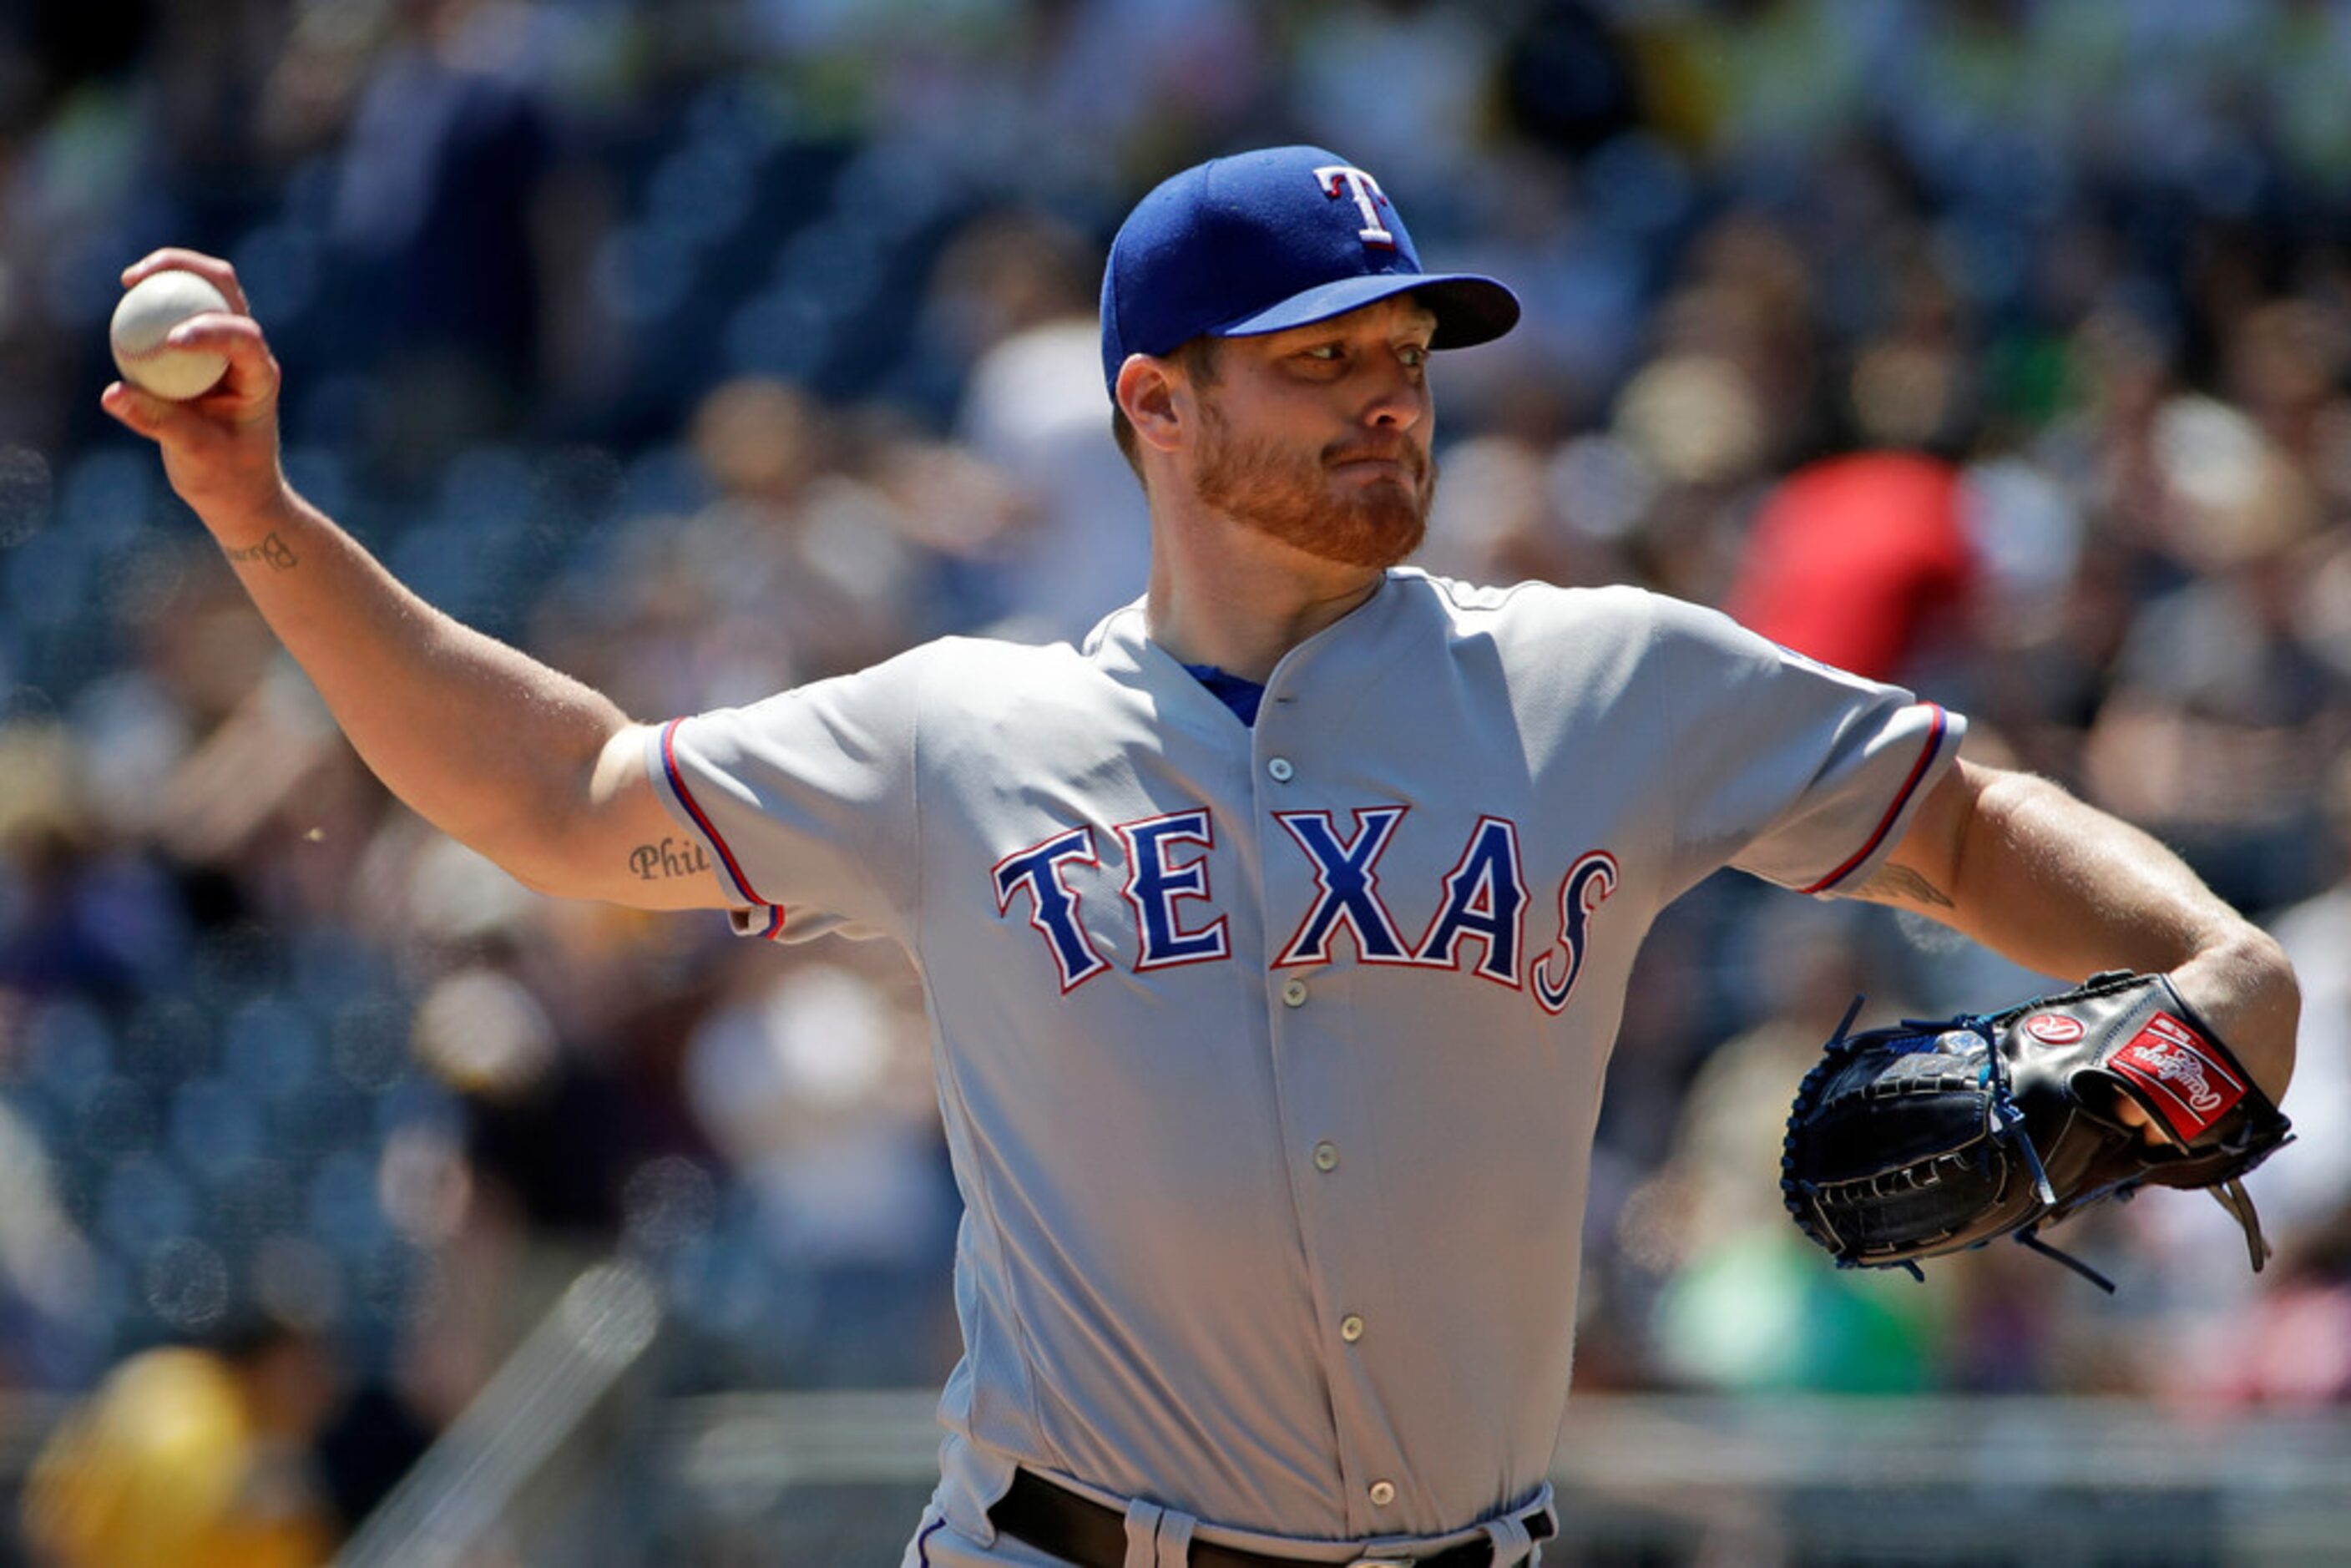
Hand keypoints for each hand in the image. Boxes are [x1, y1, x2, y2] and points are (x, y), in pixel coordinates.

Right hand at [99, 250, 287, 530]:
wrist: (239, 490)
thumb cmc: (226, 477)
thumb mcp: (193, 454)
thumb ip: (157, 422)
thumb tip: (112, 393)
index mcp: (260, 377)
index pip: (243, 338)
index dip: (209, 329)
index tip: (168, 341)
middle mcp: (247, 353)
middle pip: (224, 290)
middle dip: (187, 269)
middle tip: (138, 277)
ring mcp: (225, 348)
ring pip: (204, 291)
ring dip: (170, 274)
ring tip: (129, 280)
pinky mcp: (202, 353)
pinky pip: (177, 315)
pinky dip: (153, 305)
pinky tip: (125, 304)